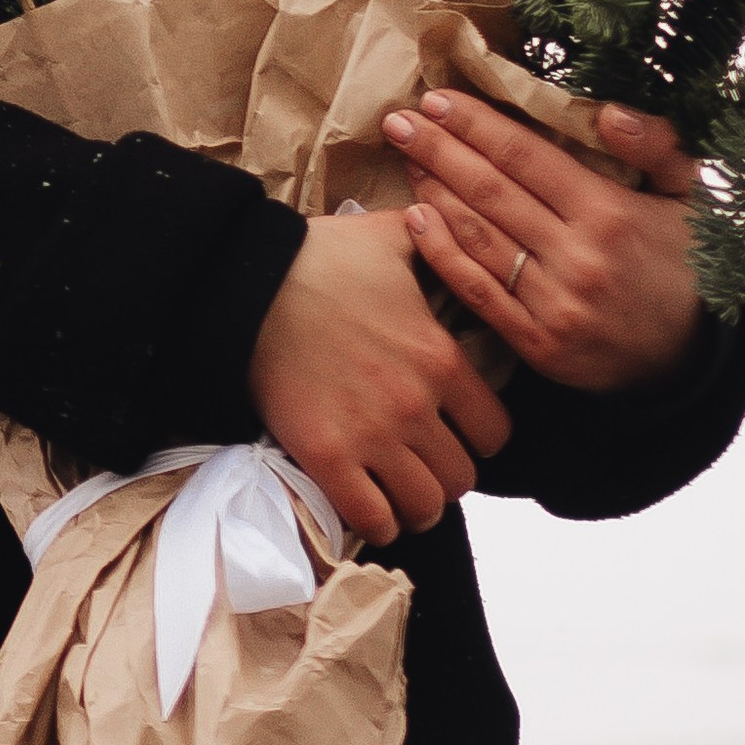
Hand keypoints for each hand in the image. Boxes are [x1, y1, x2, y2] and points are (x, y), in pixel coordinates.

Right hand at [248, 206, 515, 545]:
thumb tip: (450, 223)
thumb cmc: (319, 258)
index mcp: (441, 359)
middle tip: (423, 464)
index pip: (496, 433)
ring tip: (398, 492)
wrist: (248, 285)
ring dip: (415, 506)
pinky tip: (367, 504)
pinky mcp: (326, 457)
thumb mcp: (389, 237)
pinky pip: (372, 518)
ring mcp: (372, 436)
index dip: (480, 438)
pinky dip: (376, 521)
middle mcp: (417, 405)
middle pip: (462, 478)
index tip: (458, 433)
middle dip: (446, 475)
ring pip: (425, 507)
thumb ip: (434, 239)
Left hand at [386, 91, 702, 394]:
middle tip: (399, 120)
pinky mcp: (537, 344)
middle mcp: (578, 257)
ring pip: (476, 236)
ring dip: (433, 191)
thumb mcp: (690, 196)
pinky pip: (476, 291)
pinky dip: (441, 253)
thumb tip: (608, 112)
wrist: (693, 357)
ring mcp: (554, 304)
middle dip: (438, 148)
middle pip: (489, 190)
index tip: (437, 98)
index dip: (475, 124)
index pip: (524, 156)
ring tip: (407, 157)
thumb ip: (656, 146)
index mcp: (610, 213)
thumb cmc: (685, 262)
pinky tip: (416, 218)